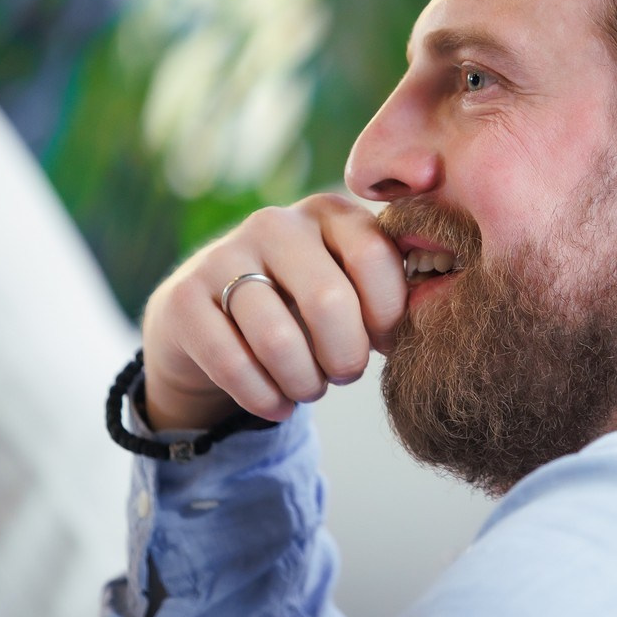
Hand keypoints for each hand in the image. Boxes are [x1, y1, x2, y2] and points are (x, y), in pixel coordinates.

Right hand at [140, 194, 406, 428]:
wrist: (207, 322)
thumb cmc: (299, 310)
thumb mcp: (347, 288)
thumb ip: (390, 294)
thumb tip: (432, 322)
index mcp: (329, 212)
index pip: (375, 259)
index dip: (389, 317)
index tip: (383, 344)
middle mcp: (275, 223)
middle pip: (328, 301)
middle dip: (346, 357)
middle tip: (344, 374)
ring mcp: (223, 255)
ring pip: (279, 340)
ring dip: (305, 384)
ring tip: (308, 388)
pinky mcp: (184, 299)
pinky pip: (233, 365)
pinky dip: (264, 399)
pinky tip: (276, 404)